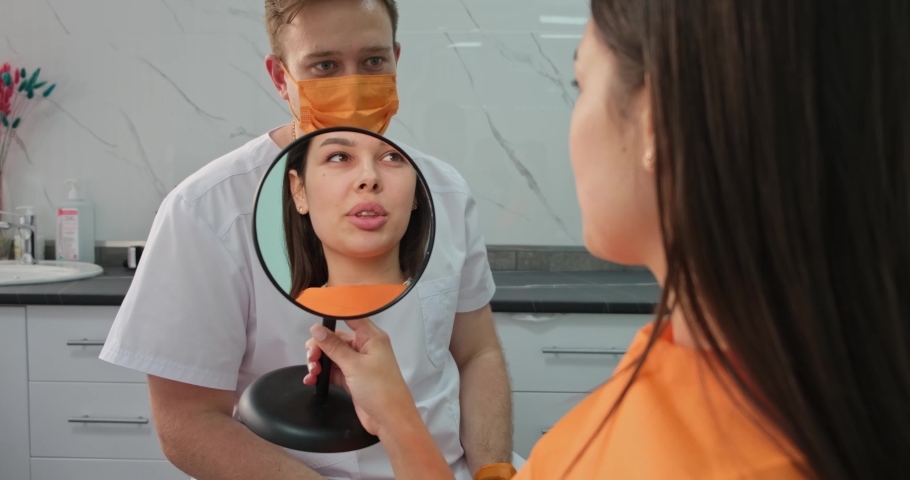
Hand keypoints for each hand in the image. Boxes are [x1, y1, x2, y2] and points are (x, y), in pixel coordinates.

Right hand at [304, 319, 417, 437]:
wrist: (390, 420)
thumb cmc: (381, 389)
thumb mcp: (354, 365)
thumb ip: (334, 347)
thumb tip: (317, 329)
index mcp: (372, 337)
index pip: (351, 317)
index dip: (334, 316)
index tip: (315, 321)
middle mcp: (365, 347)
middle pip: (336, 338)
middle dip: (320, 346)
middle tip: (311, 358)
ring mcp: (358, 364)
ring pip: (332, 356)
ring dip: (319, 362)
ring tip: (311, 373)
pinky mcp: (352, 378)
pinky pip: (333, 371)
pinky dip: (322, 374)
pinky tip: (311, 380)